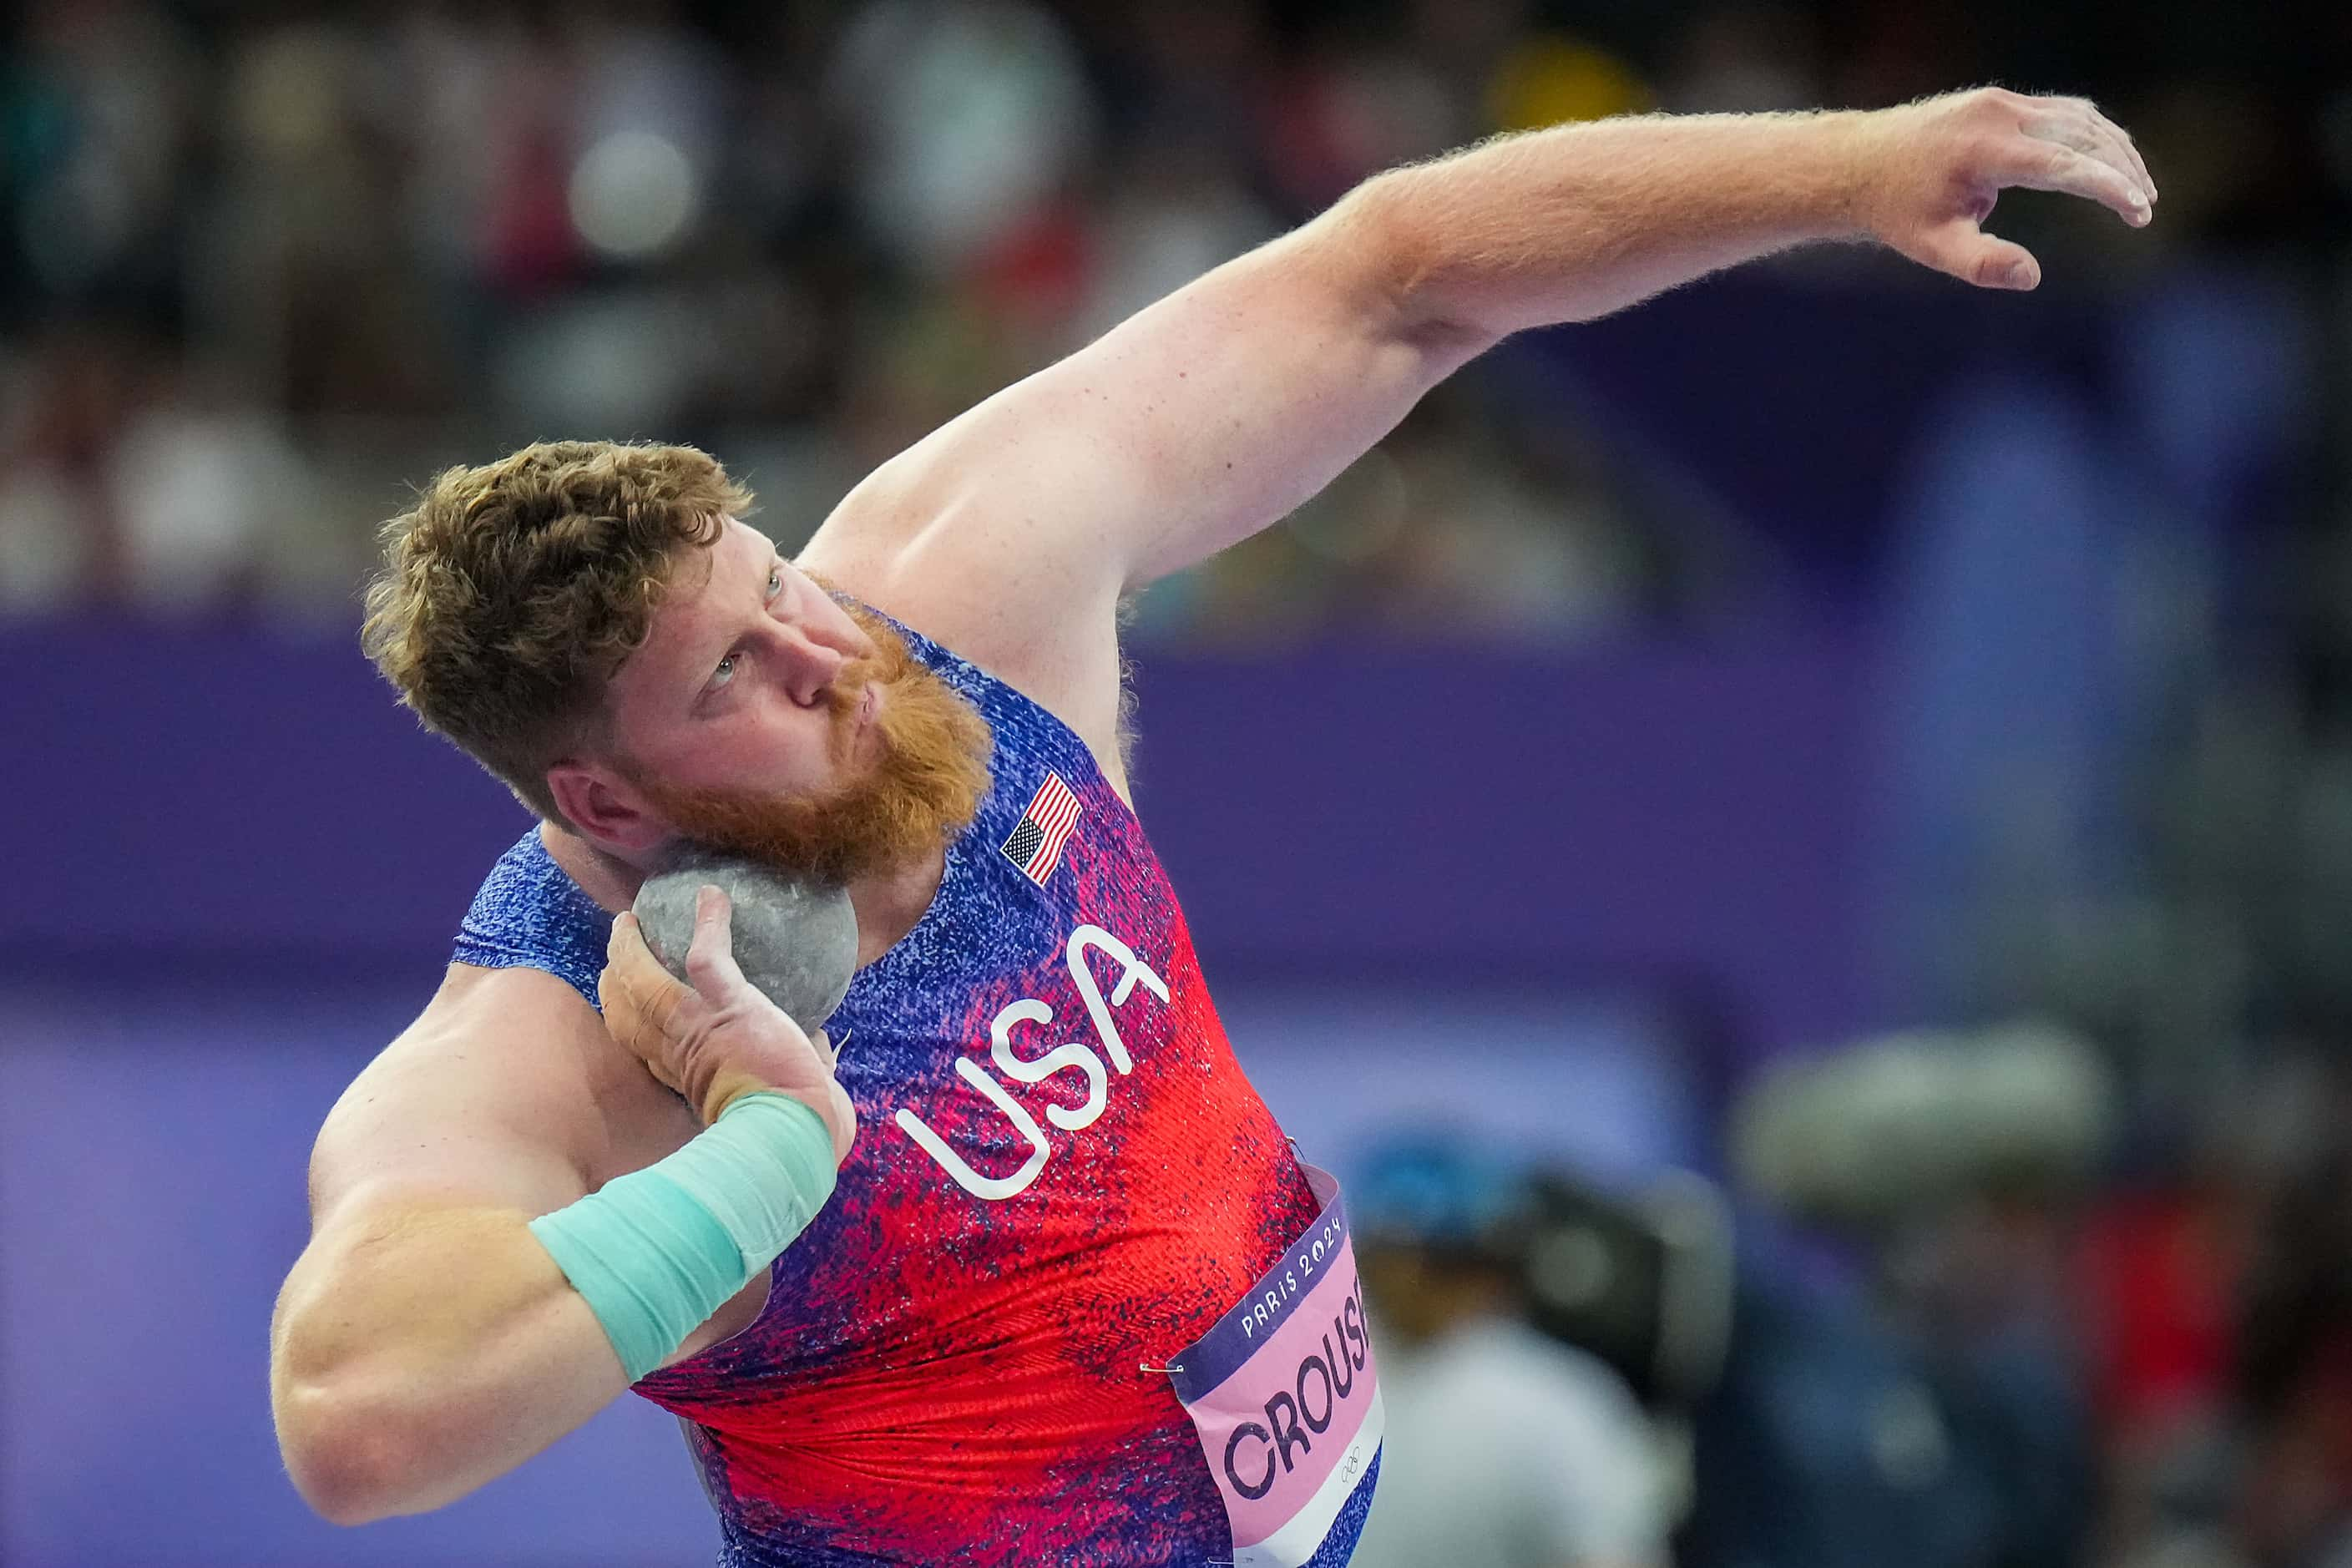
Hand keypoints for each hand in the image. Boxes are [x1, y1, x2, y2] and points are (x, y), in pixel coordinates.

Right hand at [599, 886, 856, 1161]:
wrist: (797, 1135)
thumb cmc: (799, 1130)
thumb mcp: (787, 1099)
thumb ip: (798, 1068)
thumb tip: (820, 1046)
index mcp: (692, 1082)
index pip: (651, 1054)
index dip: (637, 1031)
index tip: (634, 1014)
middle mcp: (682, 1056)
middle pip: (628, 1019)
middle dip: (613, 988)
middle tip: (610, 961)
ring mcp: (700, 1029)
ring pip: (645, 985)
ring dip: (630, 951)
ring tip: (625, 924)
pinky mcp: (729, 1007)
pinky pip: (708, 955)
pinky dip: (709, 922)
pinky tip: (710, 896)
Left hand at [1852, 87, 2154, 290]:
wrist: (1857, 165)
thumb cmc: (1897, 212)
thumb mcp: (1934, 247)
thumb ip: (1983, 264)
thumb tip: (2033, 277)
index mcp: (1983, 151)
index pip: (2064, 164)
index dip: (2108, 186)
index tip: (2138, 212)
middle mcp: (1997, 116)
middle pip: (2082, 135)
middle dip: (2120, 170)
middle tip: (2144, 208)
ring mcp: (1999, 103)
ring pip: (2077, 119)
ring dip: (2112, 150)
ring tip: (2135, 190)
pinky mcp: (2000, 101)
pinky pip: (2060, 112)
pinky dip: (2090, 135)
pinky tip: (2106, 161)